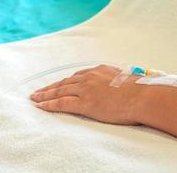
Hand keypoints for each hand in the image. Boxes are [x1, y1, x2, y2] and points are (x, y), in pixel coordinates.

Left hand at [30, 65, 144, 124]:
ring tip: (35, 97)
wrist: (141, 96)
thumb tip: (121, 84)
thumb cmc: (139, 89)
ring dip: (45, 94)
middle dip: (50, 87)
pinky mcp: (84, 103)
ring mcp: (86, 90)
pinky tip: (40, 105)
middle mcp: (89, 78)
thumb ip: (118, 80)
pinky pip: (62, 103)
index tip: (59, 84)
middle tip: (39, 90)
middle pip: (65, 82)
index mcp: (99, 71)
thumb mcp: (127, 79)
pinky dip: (49, 104)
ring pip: (60, 91)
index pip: (77, 76)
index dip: (66, 81)